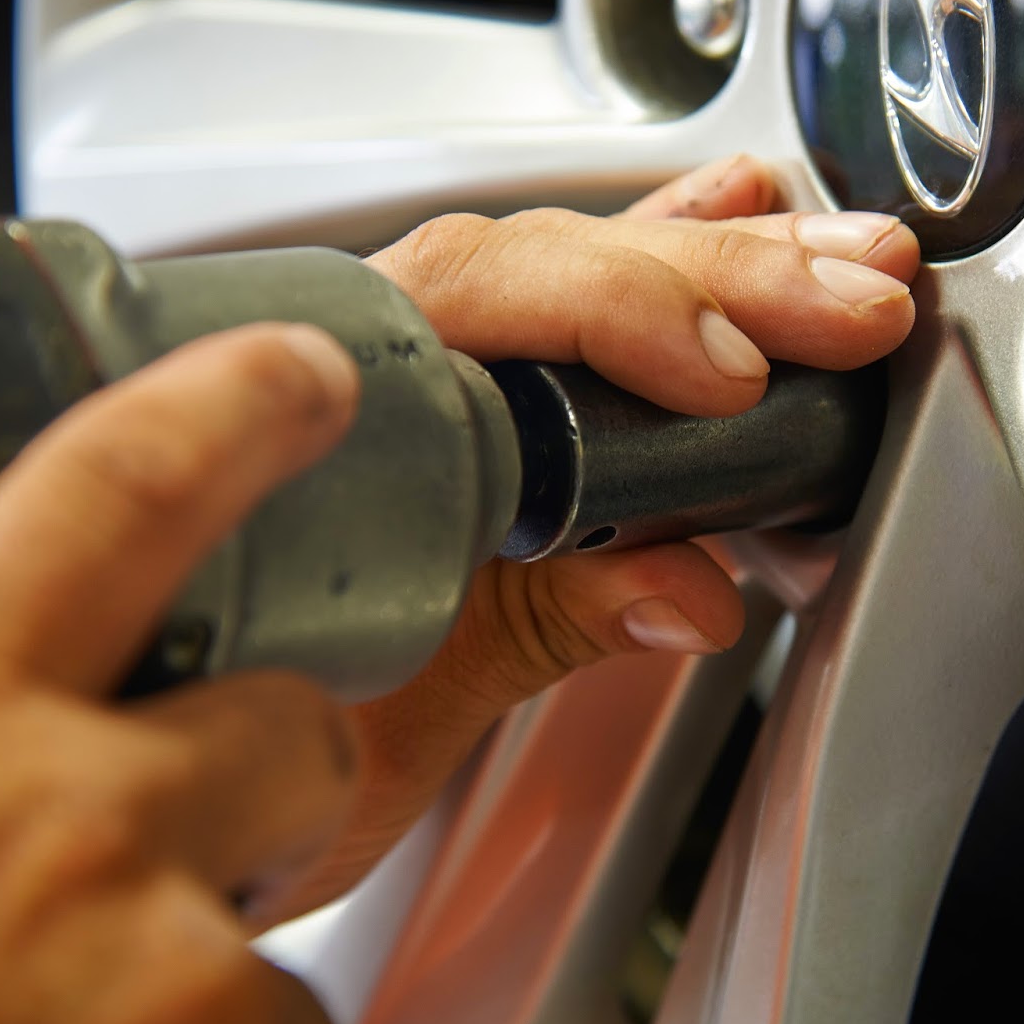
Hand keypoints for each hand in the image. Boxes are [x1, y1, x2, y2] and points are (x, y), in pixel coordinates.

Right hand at [0, 323, 361, 1023]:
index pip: (124, 481)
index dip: (235, 406)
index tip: (310, 377)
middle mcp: (51, 821)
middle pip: (295, 726)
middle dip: (263, 781)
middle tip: (145, 854)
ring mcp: (150, 972)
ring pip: (293, 915)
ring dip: (221, 959)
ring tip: (69, 1013)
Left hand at [270, 155, 919, 918]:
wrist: (172, 802)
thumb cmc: (241, 751)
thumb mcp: (395, 715)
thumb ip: (535, 630)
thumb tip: (688, 592)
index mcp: (316, 422)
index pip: (486, 300)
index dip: (624, 317)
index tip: (734, 376)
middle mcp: (350, 373)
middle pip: (548, 266)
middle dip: (720, 276)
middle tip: (852, 293)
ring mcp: (399, 384)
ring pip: (558, 271)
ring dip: (710, 262)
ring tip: (828, 255)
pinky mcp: (452, 423)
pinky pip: (555, 315)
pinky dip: (651, 273)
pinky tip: (716, 221)